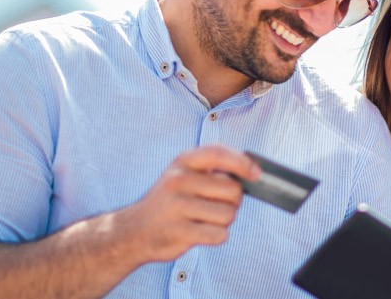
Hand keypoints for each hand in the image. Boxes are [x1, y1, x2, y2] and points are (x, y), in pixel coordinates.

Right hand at [115, 145, 260, 261]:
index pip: (219, 154)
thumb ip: (214, 170)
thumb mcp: (184, 175)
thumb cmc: (170, 202)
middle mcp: (179, 181)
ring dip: (223, 222)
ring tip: (203, 220)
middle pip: (233, 190)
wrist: (134, 231)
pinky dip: (215, 237)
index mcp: (183, 162)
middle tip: (216, 206)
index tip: (256, 174)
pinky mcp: (179, 232)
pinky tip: (199, 233)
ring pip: (228, 215)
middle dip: (233, 202)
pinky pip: (219, 235)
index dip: (243, 163)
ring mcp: (177, 206)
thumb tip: (253, 172)